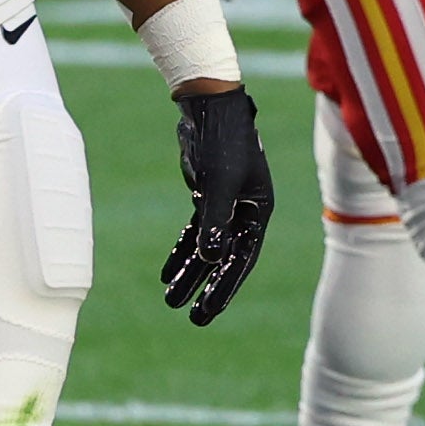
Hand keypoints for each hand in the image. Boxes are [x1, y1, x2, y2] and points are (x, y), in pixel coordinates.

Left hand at [160, 85, 275, 324]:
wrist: (209, 106)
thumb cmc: (221, 142)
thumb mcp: (219, 184)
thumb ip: (215, 223)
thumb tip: (209, 260)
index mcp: (258, 211)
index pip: (241, 259)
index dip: (224, 288)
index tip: (207, 312)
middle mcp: (245, 212)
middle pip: (225, 259)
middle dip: (207, 289)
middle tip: (192, 318)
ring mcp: (226, 204)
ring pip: (207, 249)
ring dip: (190, 273)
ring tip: (171, 300)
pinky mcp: (208, 196)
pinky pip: (194, 232)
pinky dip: (181, 251)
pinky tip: (166, 271)